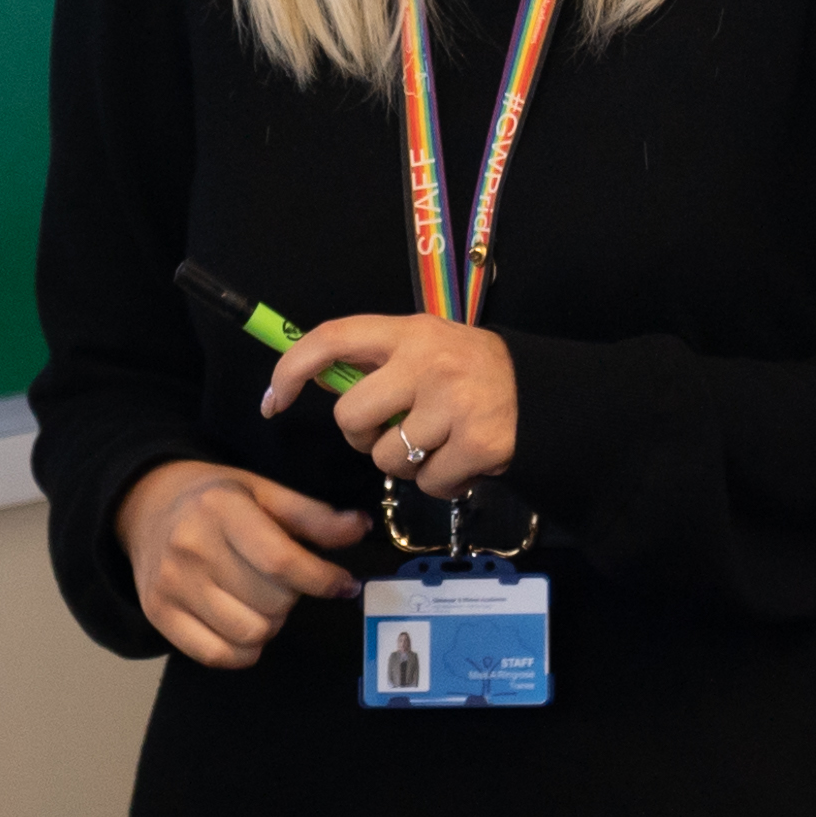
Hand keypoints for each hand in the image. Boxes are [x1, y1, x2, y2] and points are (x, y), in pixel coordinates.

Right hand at [116, 458, 366, 671]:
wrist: (145, 507)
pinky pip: (217, 656)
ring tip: (263, 601)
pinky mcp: (159, 615)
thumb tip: (360, 528)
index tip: (344, 584)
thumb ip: (313, 515)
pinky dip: (244, 650)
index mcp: (222, 509)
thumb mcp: (264, 492)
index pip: (282, 561)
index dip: (323, 580)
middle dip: (293, 597)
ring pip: (250, 634)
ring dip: (271, 625)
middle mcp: (191, 548)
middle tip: (286, 582)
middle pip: (271, 603)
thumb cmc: (215, 500)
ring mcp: (172, 585)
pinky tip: (245, 624)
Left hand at [264, 313, 521, 500]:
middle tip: (396, 430)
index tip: (273, 401)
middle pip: (351, 417)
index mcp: (408, 332)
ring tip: (438, 443)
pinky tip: (462, 461)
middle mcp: (428, 362)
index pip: (332, 338)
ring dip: (406, 464)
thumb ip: (376, 362)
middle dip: (364, 436)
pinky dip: (441, 483)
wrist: (542, 393)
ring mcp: (454, 404)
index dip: (291, 370)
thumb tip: (312, 380)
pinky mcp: (478, 443)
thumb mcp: (424, 347)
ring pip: (387, 459)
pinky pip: (429, 484)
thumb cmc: (470, 371)